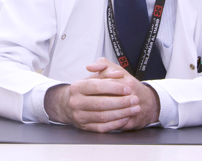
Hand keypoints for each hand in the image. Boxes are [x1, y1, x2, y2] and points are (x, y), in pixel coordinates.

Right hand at [44, 57, 160, 132]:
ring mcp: (79, 116)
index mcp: (77, 87)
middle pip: (101, 103)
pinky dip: (115, 124)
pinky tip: (125, 118)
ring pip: (103, 116)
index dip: (114, 88)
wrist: (66, 105)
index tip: (128, 88)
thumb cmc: (82, 90)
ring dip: (121, 113)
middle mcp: (76, 102)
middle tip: (135, 99)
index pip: (97, 87)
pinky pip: (102, 127)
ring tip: (134, 109)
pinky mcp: (84, 127)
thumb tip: (118, 74)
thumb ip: (105, 73)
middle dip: (121, 102)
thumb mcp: (91, 78)